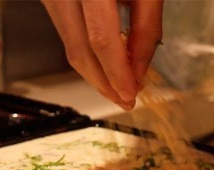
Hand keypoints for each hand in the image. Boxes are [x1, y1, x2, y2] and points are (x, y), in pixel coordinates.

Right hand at [41, 0, 163, 109]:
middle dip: (103, 83)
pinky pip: (68, 34)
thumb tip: (140, 68)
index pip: (101, 39)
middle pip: (78, 51)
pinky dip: (88, 53)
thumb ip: (145, 25)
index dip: (116, 72)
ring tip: (119, 85)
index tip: (131, 93)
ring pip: (70, 46)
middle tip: (124, 99)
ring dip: (95, 73)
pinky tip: (106, 62)